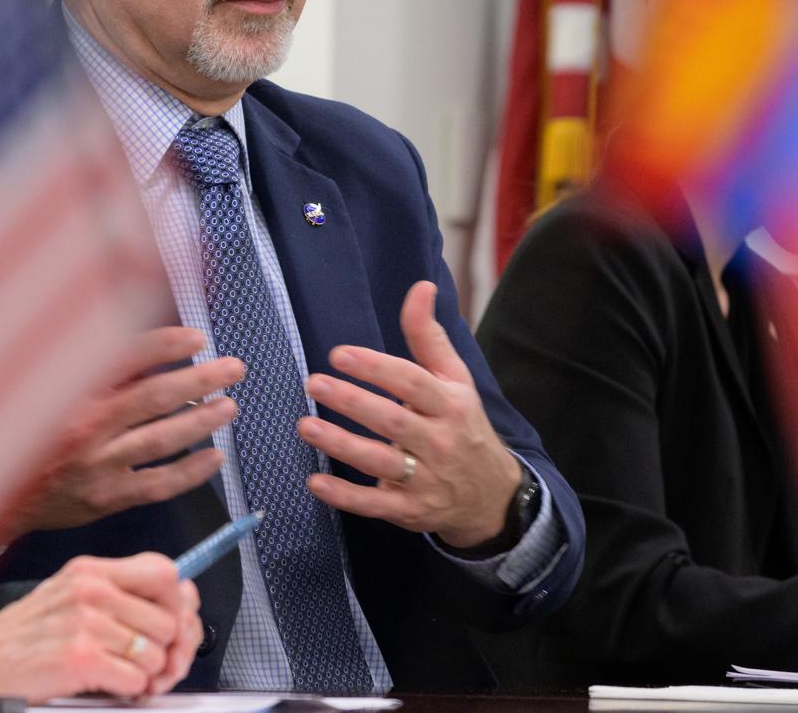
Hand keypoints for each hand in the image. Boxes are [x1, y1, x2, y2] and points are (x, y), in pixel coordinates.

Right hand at [0, 553, 201, 700]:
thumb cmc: (26, 634)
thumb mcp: (71, 595)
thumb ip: (118, 594)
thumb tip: (180, 602)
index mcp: (92, 571)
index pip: (164, 571)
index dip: (180, 601)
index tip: (177, 620)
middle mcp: (91, 589)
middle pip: (170, 617)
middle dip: (171, 648)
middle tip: (155, 663)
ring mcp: (85, 622)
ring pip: (156, 652)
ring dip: (147, 673)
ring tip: (126, 675)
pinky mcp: (79, 657)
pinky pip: (135, 678)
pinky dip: (130, 690)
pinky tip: (112, 687)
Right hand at [4, 327, 240, 536]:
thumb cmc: (31, 431)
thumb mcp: (49, 387)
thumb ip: (95, 368)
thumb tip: (148, 342)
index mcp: (72, 391)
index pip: (127, 357)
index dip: (167, 344)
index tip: (198, 338)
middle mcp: (86, 426)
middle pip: (154, 397)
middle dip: (201, 379)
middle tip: (233, 369)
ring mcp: (98, 465)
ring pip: (161, 440)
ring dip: (202, 421)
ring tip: (229, 407)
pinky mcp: (107, 498)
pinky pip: (158, 485)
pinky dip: (190, 472)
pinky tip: (214, 458)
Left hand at [297, 280, 522, 548]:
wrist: (492, 495)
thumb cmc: (463, 424)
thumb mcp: (455, 379)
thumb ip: (429, 336)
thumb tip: (421, 287)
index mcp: (451, 404)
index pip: (412, 382)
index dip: (376, 368)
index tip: (340, 354)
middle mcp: (440, 442)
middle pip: (393, 421)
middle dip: (353, 402)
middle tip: (314, 382)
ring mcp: (425, 479)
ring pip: (380, 463)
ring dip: (341, 445)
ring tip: (304, 425)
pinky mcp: (411, 510)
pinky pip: (375, 505)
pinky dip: (345, 497)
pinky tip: (315, 483)